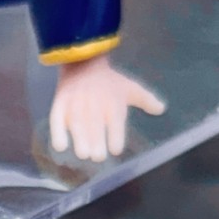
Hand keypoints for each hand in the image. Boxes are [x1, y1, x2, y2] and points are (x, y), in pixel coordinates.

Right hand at [49, 54, 166, 162]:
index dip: (115, 138)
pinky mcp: (60, 105)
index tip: (115, 149)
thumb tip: (162, 109)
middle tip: (98, 156)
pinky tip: (61, 146)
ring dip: (80, 140)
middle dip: (97, 143)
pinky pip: (57, 120)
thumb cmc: (109, 81)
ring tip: (83, 153)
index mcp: (113, 103)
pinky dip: (58, 133)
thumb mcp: (130, 88)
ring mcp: (76, 106)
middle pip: (96, 128)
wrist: (84, 62)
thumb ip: (146, 100)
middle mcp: (95, 106)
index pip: (116, 124)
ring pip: (77, 126)